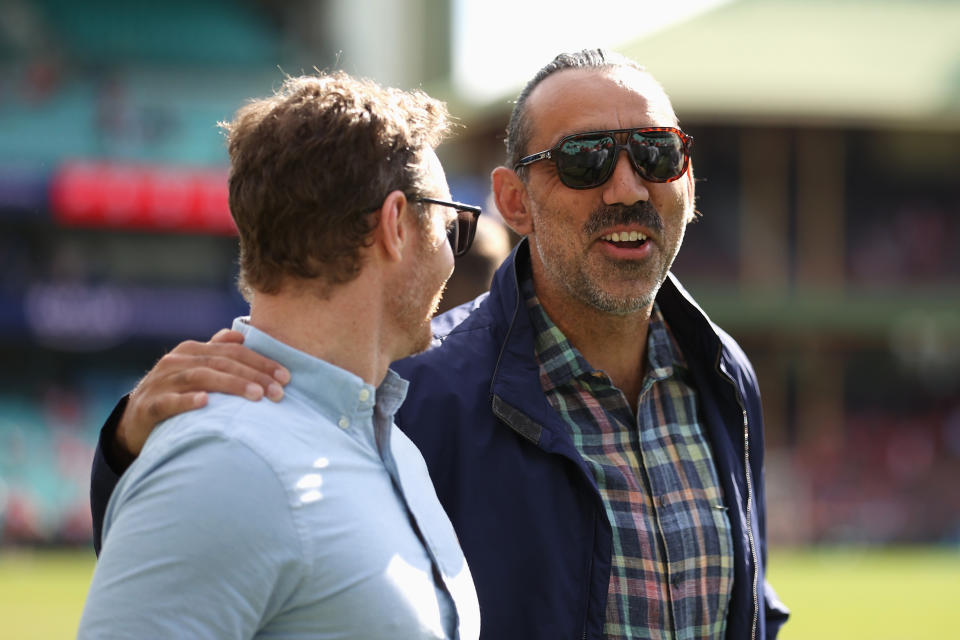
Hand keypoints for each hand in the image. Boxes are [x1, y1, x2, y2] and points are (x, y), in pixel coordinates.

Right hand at [115, 329, 290, 457]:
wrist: (134, 421)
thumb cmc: (175, 392)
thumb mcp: (195, 368)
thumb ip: (217, 351)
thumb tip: (241, 335)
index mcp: (193, 350)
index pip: (233, 351)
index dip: (261, 362)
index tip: (286, 377)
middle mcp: (177, 360)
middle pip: (222, 363)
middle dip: (253, 375)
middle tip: (278, 392)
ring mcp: (161, 382)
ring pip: (200, 378)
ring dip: (231, 385)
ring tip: (256, 395)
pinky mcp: (149, 405)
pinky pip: (168, 402)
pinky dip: (187, 401)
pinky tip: (205, 403)